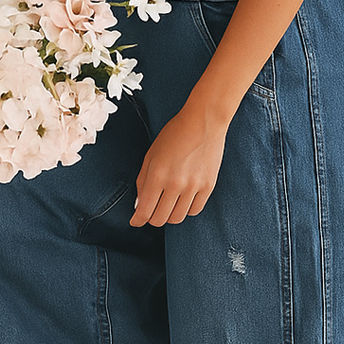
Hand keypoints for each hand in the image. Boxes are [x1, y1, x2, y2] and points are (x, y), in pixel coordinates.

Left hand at [130, 103, 227, 225]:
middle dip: (151, 219)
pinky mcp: (208, 186)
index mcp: (157, 175)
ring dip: (169, 215)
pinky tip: (182, 200)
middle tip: (151, 211)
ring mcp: (193, 187)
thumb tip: (139, 204)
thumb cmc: (174, 134)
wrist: (203, 122)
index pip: (144, 211)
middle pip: (160, 219)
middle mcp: (175, 184)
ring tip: (167, 204)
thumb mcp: (151, 154)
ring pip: (177, 218)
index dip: (137, 220)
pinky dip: (186, 209)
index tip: (135, 221)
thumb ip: (143, 181)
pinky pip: (194, 210)